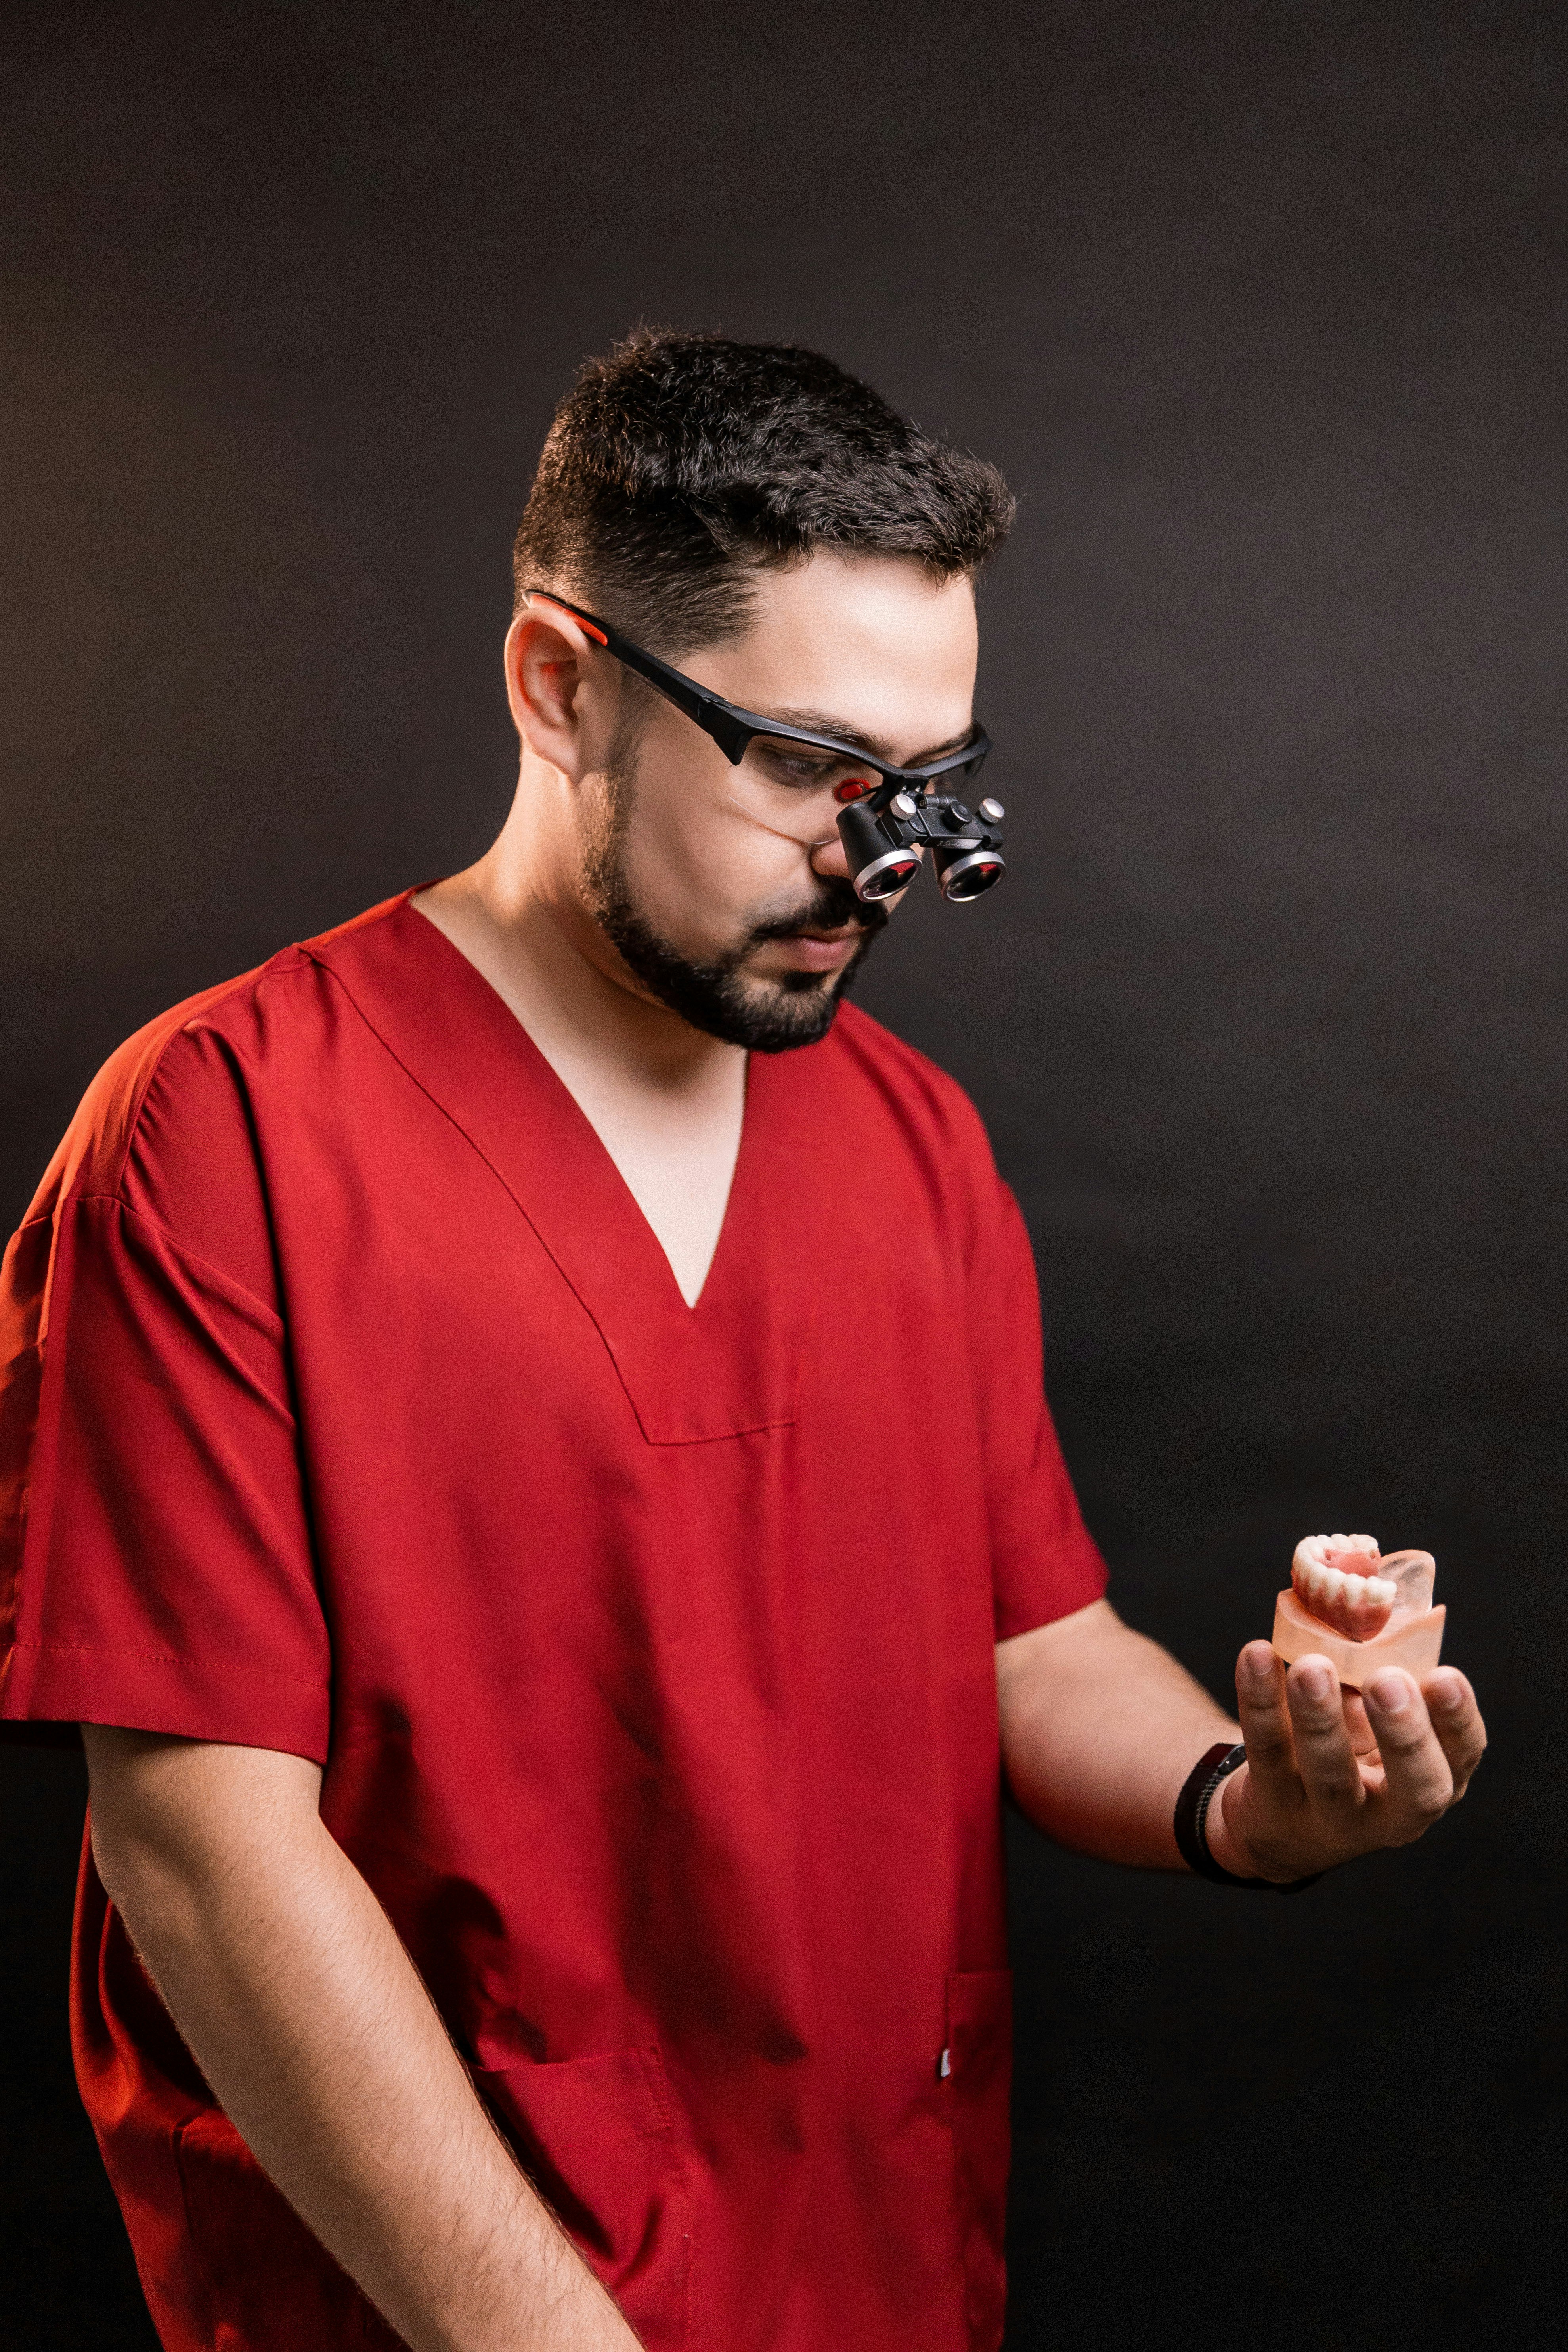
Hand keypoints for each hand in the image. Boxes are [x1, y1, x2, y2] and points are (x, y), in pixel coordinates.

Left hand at [1205, 1642, 1485, 1883]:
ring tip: (1312, 1666)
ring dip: (1321, 1719)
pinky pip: (1268, 1753)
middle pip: (1415, 1788)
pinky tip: (1256, 1655)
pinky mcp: (1274, 1808)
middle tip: (1386, 1680)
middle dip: (1404, 1734)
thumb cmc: (1345, 1745)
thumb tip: (1363, 1578)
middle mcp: (1393, 1813)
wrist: (1280, 1816)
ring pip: (1331, 1776)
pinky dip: (1261, 1702)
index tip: (1444, 1675)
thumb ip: (1379, 1662)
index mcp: (1433, 1779)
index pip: (1460, 1757)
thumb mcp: (1372, 1714)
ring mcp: (1333, 1819)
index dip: (1457, 1720)